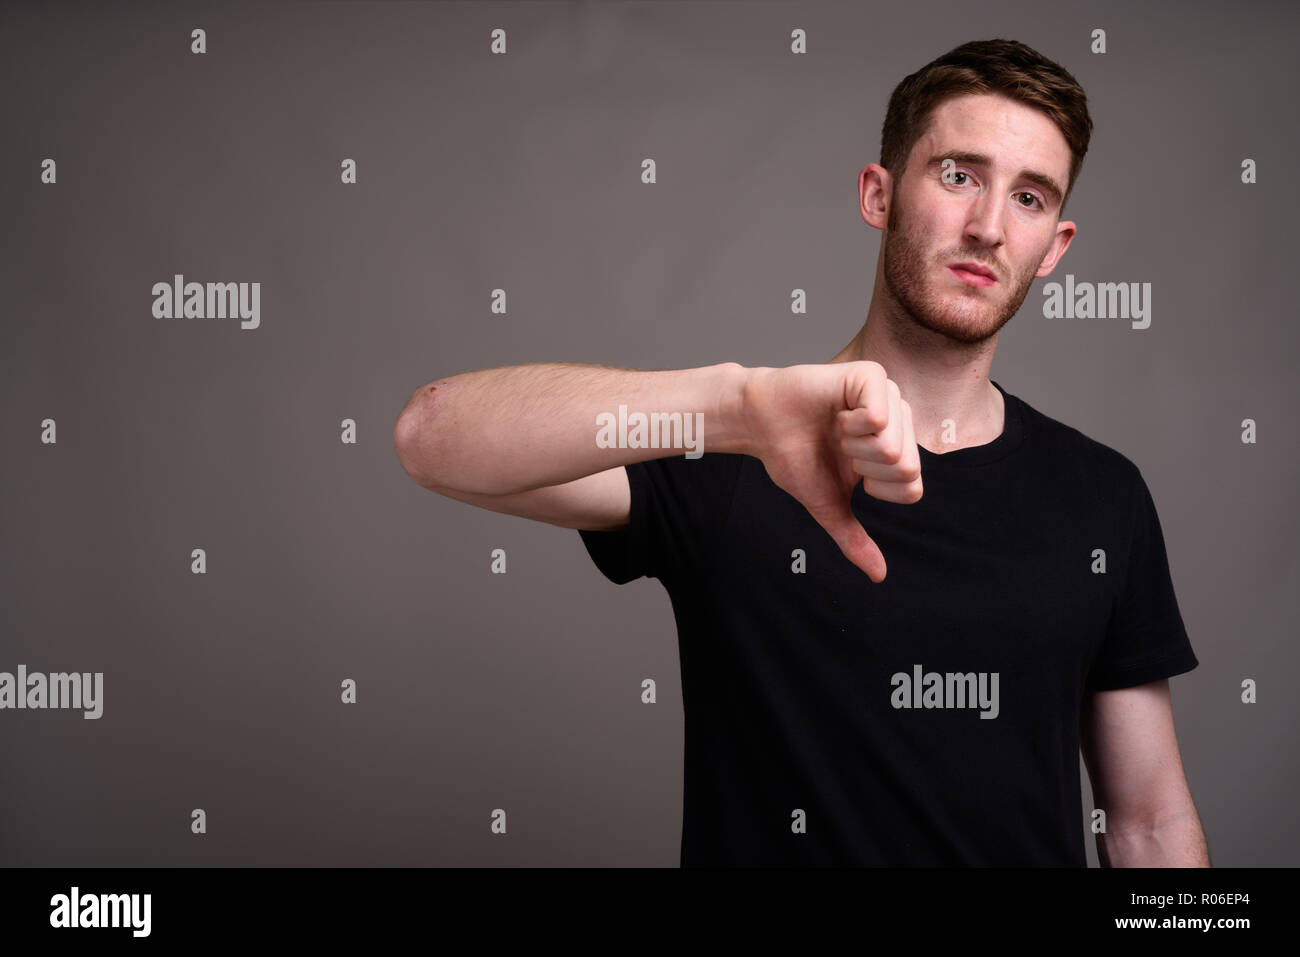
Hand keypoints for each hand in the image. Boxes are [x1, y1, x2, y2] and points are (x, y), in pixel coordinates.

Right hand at [738, 361, 921, 581]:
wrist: (760, 424)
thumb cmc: (794, 457)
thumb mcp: (829, 505)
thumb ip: (854, 538)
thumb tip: (879, 576)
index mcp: (897, 449)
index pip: (912, 487)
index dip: (874, 487)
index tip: (849, 469)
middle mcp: (899, 421)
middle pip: (906, 467)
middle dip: (862, 466)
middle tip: (840, 447)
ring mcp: (888, 396)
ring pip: (892, 444)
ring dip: (853, 445)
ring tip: (836, 428)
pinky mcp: (871, 376)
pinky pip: (879, 416)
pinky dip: (850, 423)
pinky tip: (837, 412)